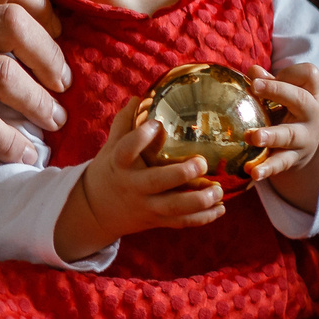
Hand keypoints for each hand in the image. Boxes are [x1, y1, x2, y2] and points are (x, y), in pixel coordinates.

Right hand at [0, 0, 68, 164]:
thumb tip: (4, 31)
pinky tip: (22, 152)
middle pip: (13, 24)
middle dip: (51, 55)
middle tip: (62, 81)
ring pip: (2, 74)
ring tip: (52, 119)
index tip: (56, 32)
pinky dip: (10, 141)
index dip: (42, 5)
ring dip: (39, 101)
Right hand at [54, 98, 228, 261]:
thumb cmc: (110, 170)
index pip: (126, 150)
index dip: (140, 137)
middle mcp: (133, 186)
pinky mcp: (157, 220)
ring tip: (218, 191)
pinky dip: (203, 218)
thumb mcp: (111, 147)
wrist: (98, 210)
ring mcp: (146, 206)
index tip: (156, 124)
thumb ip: (125, 122)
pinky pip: (182, 222)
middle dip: (181, 174)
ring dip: (199, 201)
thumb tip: (140, 97)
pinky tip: (221, 208)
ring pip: (174, 208)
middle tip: (202, 162)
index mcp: (119, 165)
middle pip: (156, 183)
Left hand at [246, 62, 318, 211]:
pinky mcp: (294, 158)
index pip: (309, 75)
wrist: (306, 146)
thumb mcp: (285, 95)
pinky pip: (281, 163)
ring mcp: (304, 137)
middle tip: (253, 87)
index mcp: (310, 93)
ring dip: (272, 135)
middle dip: (278, 92)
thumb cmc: (289, 110)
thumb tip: (253, 71)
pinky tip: (254, 172)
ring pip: (290, 135)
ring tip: (253, 137)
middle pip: (300, 100)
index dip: (290, 72)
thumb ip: (269, 82)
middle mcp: (311, 114)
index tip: (263, 75)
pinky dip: (267, 168)